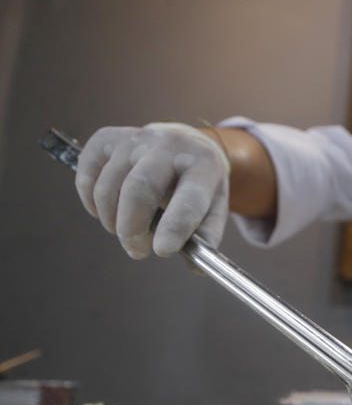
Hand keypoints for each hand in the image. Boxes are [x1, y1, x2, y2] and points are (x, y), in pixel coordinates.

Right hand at [74, 123, 229, 258]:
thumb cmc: (198, 186)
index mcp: (203, 166)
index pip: (189, 197)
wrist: (183, 145)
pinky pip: (86, 177)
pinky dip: (92, 203)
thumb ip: (206, 237)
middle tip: (138, 251)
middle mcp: (169, 146)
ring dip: (112, 221)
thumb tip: (195, 266)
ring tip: (129, 231)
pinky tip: (110, 211)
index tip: (162, 251)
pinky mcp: (106, 138)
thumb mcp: (213, 207)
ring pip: (108, 187)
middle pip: (139, 188)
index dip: (175, 226)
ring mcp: (135, 139)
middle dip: (132, 229)